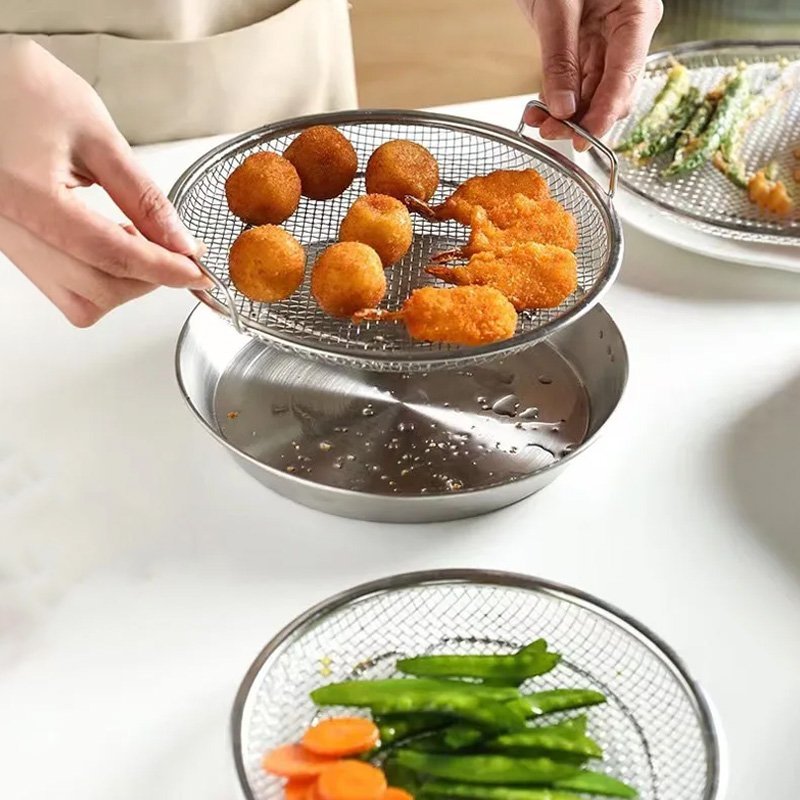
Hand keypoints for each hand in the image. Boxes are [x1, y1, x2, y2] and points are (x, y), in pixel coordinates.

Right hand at [0, 39, 209, 326]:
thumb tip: (179, 241)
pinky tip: (113, 243)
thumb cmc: (20, 87)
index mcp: (25, 195)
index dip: (161, 268)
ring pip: (77, 300)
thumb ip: (142, 194)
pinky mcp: (11, 243)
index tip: (196, 272)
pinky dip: (97, 278)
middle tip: (176, 254)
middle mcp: (7, 228)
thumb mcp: (95, 133)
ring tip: (141, 242)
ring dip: (121, 284)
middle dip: (145, 280)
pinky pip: (60, 285)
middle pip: (94, 290)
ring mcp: (6, 241)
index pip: (108, 254)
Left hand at [518, 0, 662, 148]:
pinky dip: (558, 101)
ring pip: (594, 93)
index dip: (605, 113)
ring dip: (566, 115)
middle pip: (613, 91)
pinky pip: (577, 84)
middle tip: (552, 133)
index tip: (584, 137)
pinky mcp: (586, 47)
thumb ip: (560, 59)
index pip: (626, 75)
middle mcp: (626, 32)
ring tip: (538, 124)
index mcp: (635, 14)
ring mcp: (607, 41)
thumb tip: (562, 107)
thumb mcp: (558, 7)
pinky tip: (539, 112)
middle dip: (583, 118)